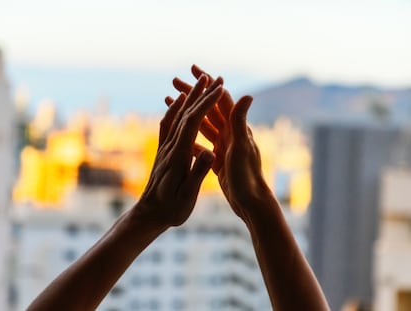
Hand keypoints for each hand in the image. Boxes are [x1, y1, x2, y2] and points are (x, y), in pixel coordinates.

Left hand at [137, 75, 223, 226]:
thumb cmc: (170, 209)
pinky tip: (180, 103)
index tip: (218, 88)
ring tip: (199, 82)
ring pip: (177, 115)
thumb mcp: (186, 196)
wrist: (147, 215)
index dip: (205, 103)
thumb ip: (197, 173)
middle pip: (184, 113)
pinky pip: (168, 124)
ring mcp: (165, 148)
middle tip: (213, 76)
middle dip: (200, 93)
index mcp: (178, 155)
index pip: (192, 122)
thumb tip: (210, 152)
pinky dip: (175, 109)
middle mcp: (170, 147)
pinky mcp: (163, 151)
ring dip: (189, 97)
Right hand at [170, 65, 271, 222]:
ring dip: (188, 112)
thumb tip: (247, 94)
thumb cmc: (246, 177)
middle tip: (174, 81)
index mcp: (235, 128)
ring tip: (170, 102)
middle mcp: (230, 134)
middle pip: (209, 108)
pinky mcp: (218, 159)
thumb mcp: (242, 148)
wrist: (250, 203)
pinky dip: (189, 136)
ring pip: (202, 124)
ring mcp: (224, 146)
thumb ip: (240, 122)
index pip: (220, 98)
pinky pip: (200, 143)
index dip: (207, 83)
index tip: (192, 69)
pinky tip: (176, 134)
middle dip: (193, 94)